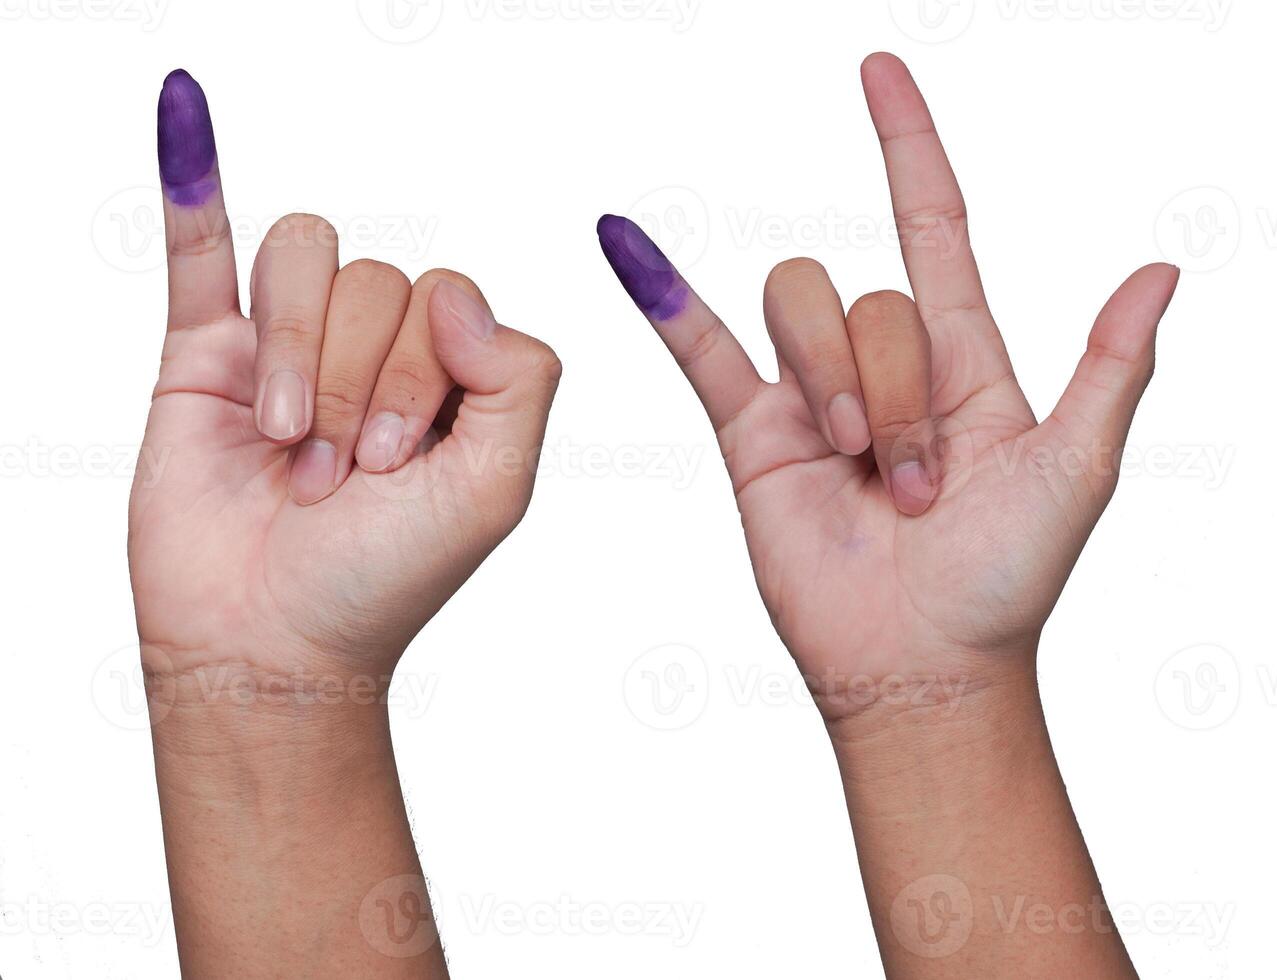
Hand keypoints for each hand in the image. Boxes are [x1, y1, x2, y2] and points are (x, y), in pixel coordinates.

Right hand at [130, 69, 562, 691]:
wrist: (270, 645)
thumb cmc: (383, 580)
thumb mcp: (496, 488)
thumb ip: (522, 380)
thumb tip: (458, 294)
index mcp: (451, 373)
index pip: (454, 302)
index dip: (428, 374)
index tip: (402, 466)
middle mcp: (374, 348)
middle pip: (382, 281)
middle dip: (360, 386)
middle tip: (344, 478)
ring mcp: (287, 345)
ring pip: (307, 260)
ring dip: (301, 357)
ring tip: (291, 448)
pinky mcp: (204, 354)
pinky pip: (200, 246)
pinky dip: (192, 175)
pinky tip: (187, 110)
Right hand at [597, 54, 1177, 722]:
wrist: (923, 663)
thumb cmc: (1009, 579)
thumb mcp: (1078, 468)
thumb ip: (1111, 367)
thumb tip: (1160, 270)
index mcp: (966, 359)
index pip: (933, 224)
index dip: (907, 145)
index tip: (880, 70)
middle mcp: (887, 364)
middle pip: (869, 294)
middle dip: (896, 385)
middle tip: (920, 484)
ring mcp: (814, 396)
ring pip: (801, 310)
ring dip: (834, 385)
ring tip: (863, 473)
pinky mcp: (753, 433)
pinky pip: (702, 346)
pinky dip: (664, 293)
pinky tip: (627, 242)